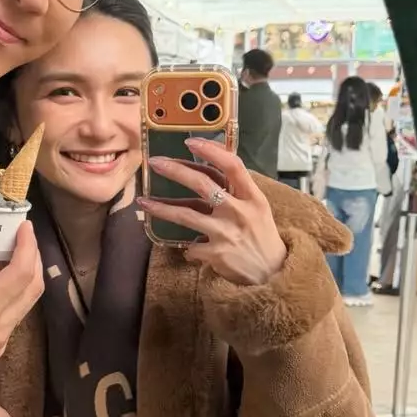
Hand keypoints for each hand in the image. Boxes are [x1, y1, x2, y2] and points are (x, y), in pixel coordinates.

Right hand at [0, 219, 43, 409]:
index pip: (23, 272)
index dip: (28, 245)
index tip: (24, 226)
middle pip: (33, 289)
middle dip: (32, 258)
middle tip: (20, 237)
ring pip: (23, 305)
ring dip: (20, 278)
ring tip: (3, 256)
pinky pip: (10, 320)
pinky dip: (8, 297)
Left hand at [139, 139, 287, 285]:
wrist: (272, 273)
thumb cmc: (262, 236)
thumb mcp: (258, 209)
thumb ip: (236, 192)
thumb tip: (207, 173)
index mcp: (253, 197)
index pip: (232, 165)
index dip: (211, 150)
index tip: (190, 142)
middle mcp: (239, 211)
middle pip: (202, 184)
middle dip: (175, 171)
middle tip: (155, 163)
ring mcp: (226, 232)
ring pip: (185, 215)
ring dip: (161, 208)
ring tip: (143, 201)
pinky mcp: (215, 253)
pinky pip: (191, 245)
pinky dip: (188, 247)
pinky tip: (188, 250)